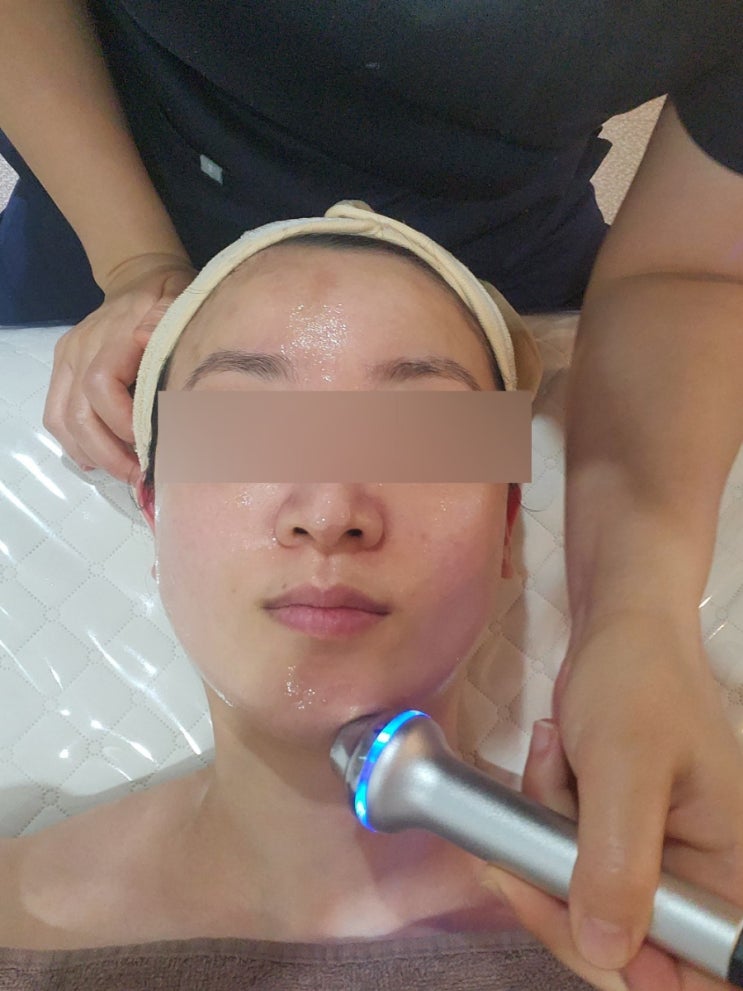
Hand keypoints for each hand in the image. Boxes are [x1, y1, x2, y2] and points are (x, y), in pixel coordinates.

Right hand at [43, 253, 196, 481]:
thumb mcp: (183, 304)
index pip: (100, 384)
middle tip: (141, 476)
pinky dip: (75, 443)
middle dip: (108, 452)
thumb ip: (170, 324)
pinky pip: (56, 415)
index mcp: (113, 334)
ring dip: (91, 454)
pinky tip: (100, 460)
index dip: (121, 421)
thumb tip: (148, 342)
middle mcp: (82, 347)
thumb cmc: (173, 298)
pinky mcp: (63, 369)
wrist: (141, 277)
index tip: (150, 445)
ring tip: (125, 472)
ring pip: (61, 420)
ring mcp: (68, 359)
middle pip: (78, 413)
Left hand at [482, 609, 742, 990]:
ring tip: (557, 761)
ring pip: (580, 898)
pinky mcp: (612, 837)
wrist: (618, 629)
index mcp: (729, 876)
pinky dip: (544, 815)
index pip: (696, 974)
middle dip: (561, 889)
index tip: (573, 921)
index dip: (635, 969)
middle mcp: (696, 881)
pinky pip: (563, 858)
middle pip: (622, 947)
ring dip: (547, 838)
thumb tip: (607, 953)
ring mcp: (651, 860)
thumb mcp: (627, 764)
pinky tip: (555, 758)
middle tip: (520, 846)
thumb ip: (619, 860)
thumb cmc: (638, 682)